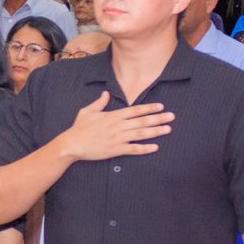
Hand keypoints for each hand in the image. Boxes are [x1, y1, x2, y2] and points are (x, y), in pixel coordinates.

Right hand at [57, 90, 171, 161]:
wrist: (72, 144)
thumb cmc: (79, 128)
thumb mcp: (87, 112)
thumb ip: (99, 103)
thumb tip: (106, 93)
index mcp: (113, 116)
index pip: (135, 110)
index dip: (149, 108)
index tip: (161, 106)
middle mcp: (118, 126)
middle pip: (142, 121)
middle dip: (158, 118)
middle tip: (171, 116)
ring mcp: (118, 138)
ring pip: (141, 134)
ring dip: (155, 131)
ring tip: (167, 129)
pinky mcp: (116, 150)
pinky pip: (134, 149)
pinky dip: (145, 148)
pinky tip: (155, 147)